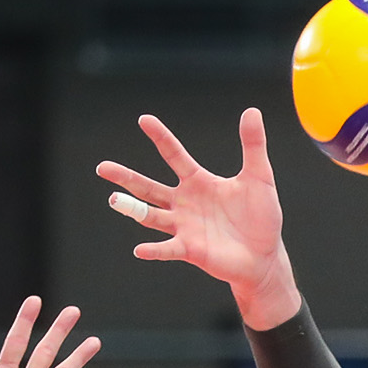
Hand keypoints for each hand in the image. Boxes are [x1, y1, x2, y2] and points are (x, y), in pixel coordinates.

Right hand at [95, 109, 300, 329]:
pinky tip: (140, 249)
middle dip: (126, 177)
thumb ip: (253, 146)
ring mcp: (184, 227)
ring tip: (113, 200)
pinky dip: (154, 250)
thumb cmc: (261, 217)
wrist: (265, 256)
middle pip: (148, 187)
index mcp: (198, 182)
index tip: (144, 119)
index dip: (160, 137)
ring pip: (151, 216)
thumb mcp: (259, 177)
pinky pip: (168, 249)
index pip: (174, 155)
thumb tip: (252, 111)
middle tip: (102, 167)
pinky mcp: (190, 250)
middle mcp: (185, 203)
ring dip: (133, 209)